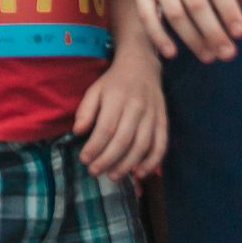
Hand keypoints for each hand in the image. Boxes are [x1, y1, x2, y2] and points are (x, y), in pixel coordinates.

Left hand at [74, 47, 166, 177]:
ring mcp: (152, 115)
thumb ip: (86, 110)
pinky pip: (160, 145)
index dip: (94, 147)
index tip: (84, 160)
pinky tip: (139, 173)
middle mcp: (137, 107)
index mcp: (117, 97)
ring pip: (142, 145)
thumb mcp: (95, 89)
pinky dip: (152, 162)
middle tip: (95, 172)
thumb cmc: (114, 82)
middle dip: (107, 160)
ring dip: (127, 165)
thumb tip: (78, 131)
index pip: (106, 128)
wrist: (142, 65)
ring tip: (112, 176)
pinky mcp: (163, 121)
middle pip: (123, 140)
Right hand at [119, 0, 241, 62]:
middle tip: (227, 54)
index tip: (240, 34)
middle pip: (197, 4)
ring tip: (208, 56)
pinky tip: (172, 53)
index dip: (229, 11)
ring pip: (174, 13)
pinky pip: (146, 15)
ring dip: (192, 39)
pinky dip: (158, 36)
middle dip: (214, 32)